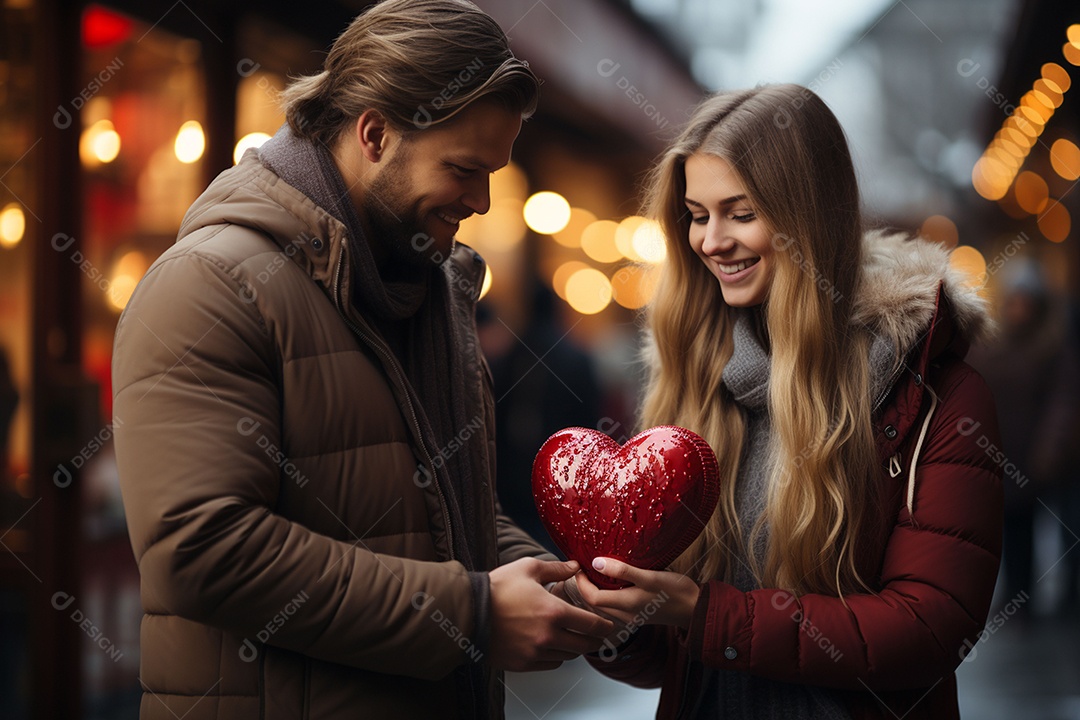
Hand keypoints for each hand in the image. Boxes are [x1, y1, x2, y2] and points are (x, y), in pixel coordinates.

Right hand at [488, 557, 614, 671]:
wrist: (469, 613)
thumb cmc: (498, 588)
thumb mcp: (528, 568)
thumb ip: (556, 568)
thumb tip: (575, 566)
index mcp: (554, 611)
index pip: (592, 625)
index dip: (604, 626)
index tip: (608, 624)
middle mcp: (548, 636)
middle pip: (584, 646)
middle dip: (594, 640)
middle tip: (596, 635)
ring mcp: (536, 652)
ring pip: (568, 656)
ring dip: (574, 647)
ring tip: (572, 636)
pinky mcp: (524, 663)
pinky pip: (551, 663)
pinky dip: (556, 655)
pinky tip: (552, 644)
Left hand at [575, 557, 700, 629]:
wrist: (696, 608)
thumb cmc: (675, 591)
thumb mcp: (650, 576)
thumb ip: (623, 571)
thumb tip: (596, 563)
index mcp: (626, 605)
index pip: (591, 598)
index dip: (581, 583)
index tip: (578, 567)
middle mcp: (626, 614)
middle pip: (594, 605)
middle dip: (583, 589)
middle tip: (579, 570)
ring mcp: (632, 615)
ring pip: (603, 608)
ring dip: (593, 593)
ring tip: (590, 575)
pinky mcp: (638, 613)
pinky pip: (613, 607)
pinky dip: (605, 596)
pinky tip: (609, 584)